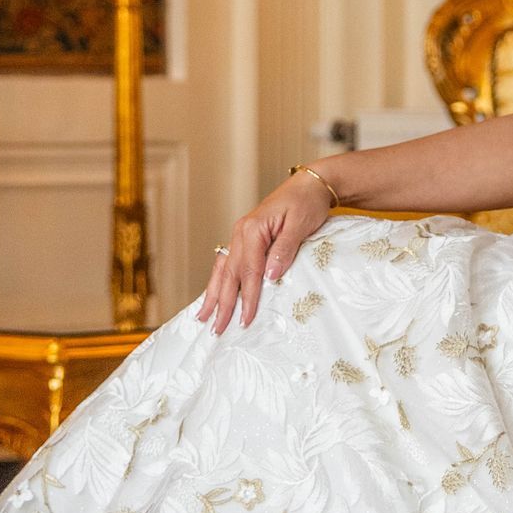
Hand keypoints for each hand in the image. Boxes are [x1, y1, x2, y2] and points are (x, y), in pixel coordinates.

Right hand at [198, 170, 335, 334]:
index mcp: (253, 229)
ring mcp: (240, 235)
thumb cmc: (307, 202)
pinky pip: (228, 262)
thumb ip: (284, 250)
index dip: (247, 297)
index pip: (249, 271)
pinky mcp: (245, 238)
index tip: (246, 319)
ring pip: (223, 269)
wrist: (309, 184)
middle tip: (217, 329)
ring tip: (203, 316)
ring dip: (213, 294)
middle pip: (230, 274)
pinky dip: (219, 280)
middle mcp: (241, 232)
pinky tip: (213, 293)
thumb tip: (270, 277)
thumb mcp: (300, 224)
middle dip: (223, 304)